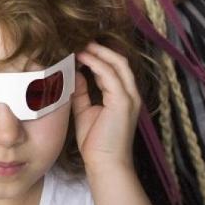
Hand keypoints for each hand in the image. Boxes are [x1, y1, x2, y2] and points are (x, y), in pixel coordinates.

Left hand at [72, 42, 141, 170]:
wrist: (105, 164)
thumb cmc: (95, 142)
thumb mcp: (84, 110)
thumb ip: (81, 92)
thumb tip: (74, 74)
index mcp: (122, 96)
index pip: (114, 67)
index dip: (98, 55)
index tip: (78, 48)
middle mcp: (130, 94)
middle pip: (119, 60)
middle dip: (100, 48)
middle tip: (79, 41)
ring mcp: (129, 97)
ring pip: (117, 63)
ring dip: (98, 52)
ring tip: (80, 45)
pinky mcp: (123, 102)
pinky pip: (110, 75)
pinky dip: (96, 63)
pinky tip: (82, 59)